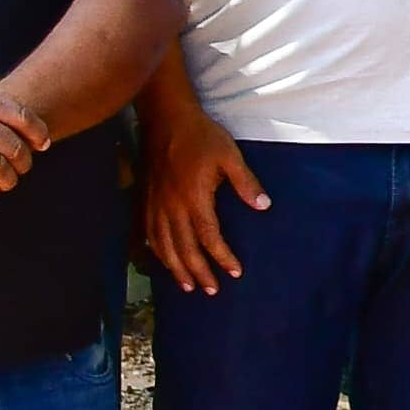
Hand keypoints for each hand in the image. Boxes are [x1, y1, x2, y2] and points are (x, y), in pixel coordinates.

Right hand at [137, 87, 271, 292]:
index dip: (222, 257)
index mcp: (194, 198)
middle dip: (199, 272)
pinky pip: (149, 233)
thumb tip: (264, 206)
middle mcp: (172, 206)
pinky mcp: (146, 199)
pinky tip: (163, 261)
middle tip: (212, 290)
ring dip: (176, 268)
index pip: (208, 236)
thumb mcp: (229, 155)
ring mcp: (156, 204)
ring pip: (164, 246)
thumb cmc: (201, 136)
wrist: (165, 119)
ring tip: (188, 286)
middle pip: (184, 249)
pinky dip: (157, 252)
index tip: (235, 272)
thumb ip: (246, 182)